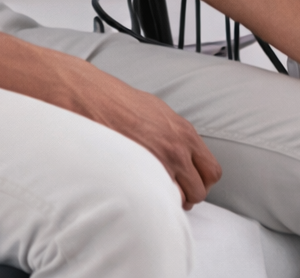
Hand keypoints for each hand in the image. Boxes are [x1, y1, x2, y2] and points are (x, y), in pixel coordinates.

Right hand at [57, 56, 221, 208]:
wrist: (89, 97)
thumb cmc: (118, 101)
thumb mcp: (157, 111)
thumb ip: (174, 133)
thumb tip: (180, 149)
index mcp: (184, 133)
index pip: (211, 170)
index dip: (201, 181)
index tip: (190, 183)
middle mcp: (176, 150)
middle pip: (200, 189)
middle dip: (190, 195)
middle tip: (174, 194)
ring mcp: (157, 164)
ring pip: (180, 199)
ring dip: (171, 201)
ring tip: (156, 196)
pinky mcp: (136, 172)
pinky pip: (155, 198)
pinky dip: (153, 201)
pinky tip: (141, 193)